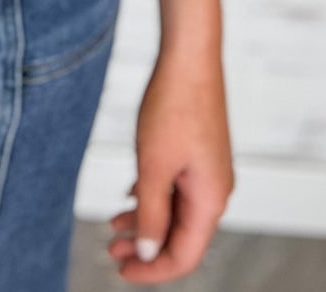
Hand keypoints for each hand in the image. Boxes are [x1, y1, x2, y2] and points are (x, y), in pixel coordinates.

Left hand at [104, 46, 234, 280]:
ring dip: (146, 222)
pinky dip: (153, 197)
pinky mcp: (199, 153)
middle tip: (110, 251)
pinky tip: (131, 195)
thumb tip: (150, 254)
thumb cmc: (173, 106)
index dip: (153, 271)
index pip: (184, 255)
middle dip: (145, 248)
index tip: (120, 272)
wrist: (190, 56)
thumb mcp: (153, 166)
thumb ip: (151, 214)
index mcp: (210, 200)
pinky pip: (177, 189)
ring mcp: (208, 171)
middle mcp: (215, 191)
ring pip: (176, 211)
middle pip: (180, 236)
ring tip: (113, 225)